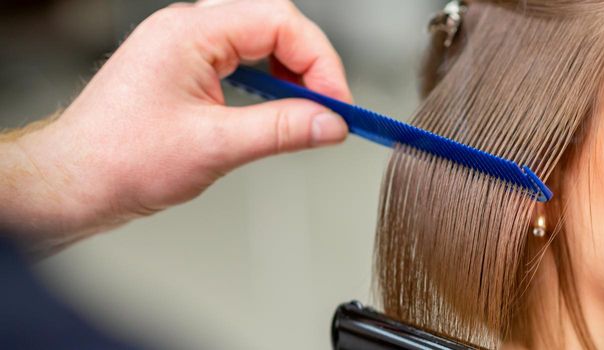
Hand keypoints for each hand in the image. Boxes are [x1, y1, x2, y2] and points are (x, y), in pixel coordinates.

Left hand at [0, 0, 350, 254]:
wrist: (73, 183)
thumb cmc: (118, 159)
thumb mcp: (215, 146)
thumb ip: (282, 130)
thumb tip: (330, 123)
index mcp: (190, 33)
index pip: (280, 23)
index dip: (320, 62)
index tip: (337, 103)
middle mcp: (187, 31)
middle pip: (274, 25)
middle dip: (309, 66)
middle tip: (329, 108)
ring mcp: (184, 48)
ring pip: (260, 41)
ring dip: (290, 75)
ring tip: (306, 111)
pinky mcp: (185, 69)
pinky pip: (241, 60)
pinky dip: (269, 83)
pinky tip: (276, 110)